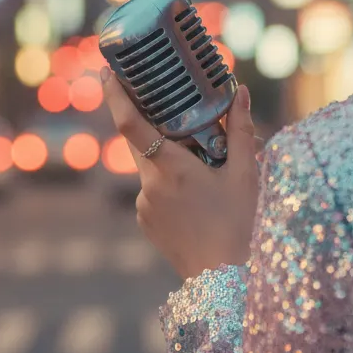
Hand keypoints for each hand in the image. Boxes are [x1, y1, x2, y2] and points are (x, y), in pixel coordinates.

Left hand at [100, 68, 259, 279]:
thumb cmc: (240, 224)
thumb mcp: (246, 174)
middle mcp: (149, 185)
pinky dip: (170, 182)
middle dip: (153, 122)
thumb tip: (239, 92)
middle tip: (171, 106)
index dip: (115, 95)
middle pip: (140, 140)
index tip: (107, 72)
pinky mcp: (146, 222)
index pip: (130, 124)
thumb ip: (241, 130)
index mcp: (171, 168)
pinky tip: (198, 196)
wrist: (225, 281)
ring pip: (151, 166)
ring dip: (170, 157)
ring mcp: (144, 206)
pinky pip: (153, 190)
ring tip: (206, 168)